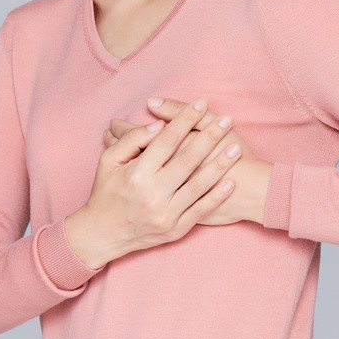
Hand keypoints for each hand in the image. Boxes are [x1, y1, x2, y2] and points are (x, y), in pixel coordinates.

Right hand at [73, 97, 242, 268]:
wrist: (102, 235)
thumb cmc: (106, 192)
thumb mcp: (108, 161)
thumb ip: (132, 140)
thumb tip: (159, 124)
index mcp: (137, 173)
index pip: (167, 140)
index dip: (185, 119)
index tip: (201, 103)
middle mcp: (153, 193)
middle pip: (188, 159)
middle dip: (210, 137)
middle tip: (227, 120)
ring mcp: (166, 213)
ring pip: (199, 185)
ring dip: (220, 165)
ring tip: (236, 147)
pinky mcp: (175, 230)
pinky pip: (200, 210)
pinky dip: (216, 196)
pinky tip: (230, 182)